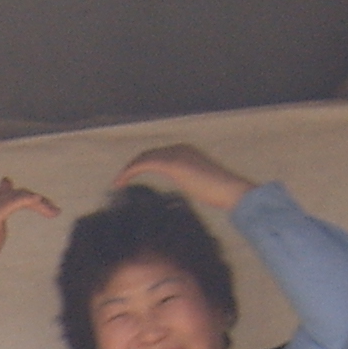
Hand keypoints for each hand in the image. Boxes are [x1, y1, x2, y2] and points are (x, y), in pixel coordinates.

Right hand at [0, 180, 59, 294]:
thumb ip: (3, 207)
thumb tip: (7, 193)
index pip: (15, 193)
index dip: (32, 198)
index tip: (48, 208)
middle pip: (20, 194)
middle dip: (40, 202)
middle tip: (56, 212)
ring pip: (19, 197)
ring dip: (40, 203)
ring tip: (54, 212)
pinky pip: (12, 203)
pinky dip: (26, 199)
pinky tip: (38, 200)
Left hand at [113, 143, 255, 211]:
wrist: (230, 190)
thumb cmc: (221, 194)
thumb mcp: (201, 188)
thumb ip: (189, 186)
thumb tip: (179, 200)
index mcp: (185, 152)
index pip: (156, 156)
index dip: (140, 167)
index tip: (129, 181)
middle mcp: (179, 148)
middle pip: (147, 155)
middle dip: (131, 168)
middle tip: (118, 183)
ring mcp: (176, 153)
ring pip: (143, 158)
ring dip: (127, 171)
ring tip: (116, 184)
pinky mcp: (171, 163)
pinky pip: (143, 163)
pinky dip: (129, 172)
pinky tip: (120, 182)